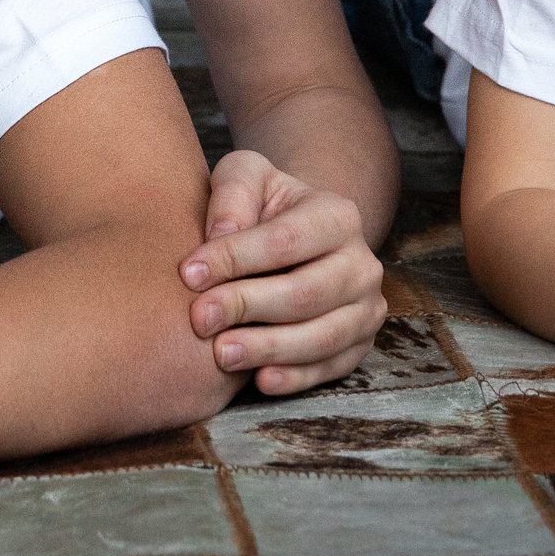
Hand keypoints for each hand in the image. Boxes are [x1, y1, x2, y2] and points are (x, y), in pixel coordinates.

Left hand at [179, 150, 385, 395]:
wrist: (295, 238)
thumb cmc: (262, 205)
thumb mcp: (245, 176)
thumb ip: (233, 191)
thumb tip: (220, 234)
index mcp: (338, 215)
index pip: (285, 241)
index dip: (235, 259)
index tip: (188, 273)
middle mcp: (362, 263)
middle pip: (305, 293)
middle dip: (247, 306)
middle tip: (199, 318)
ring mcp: (365, 308)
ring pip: (322, 337)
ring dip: (268, 348)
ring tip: (220, 353)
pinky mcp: (359, 345)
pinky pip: (330, 368)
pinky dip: (296, 377)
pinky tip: (260, 379)